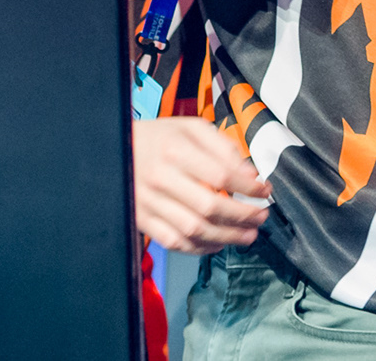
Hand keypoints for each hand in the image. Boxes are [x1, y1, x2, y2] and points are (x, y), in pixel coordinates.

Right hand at [132, 118, 270, 255]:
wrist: (111, 149)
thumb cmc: (157, 138)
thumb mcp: (189, 127)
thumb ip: (221, 145)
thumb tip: (249, 173)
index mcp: (174, 149)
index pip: (221, 174)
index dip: (249, 187)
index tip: (264, 190)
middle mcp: (161, 177)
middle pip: (210, 206)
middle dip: (243, 216)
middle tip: (261, 216)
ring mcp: (149, 202)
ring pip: (195, 229)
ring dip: (228, 237)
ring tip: (248, 235)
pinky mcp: (142, 220)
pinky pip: (175, 242)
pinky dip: (201, 248)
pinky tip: (217, 242)